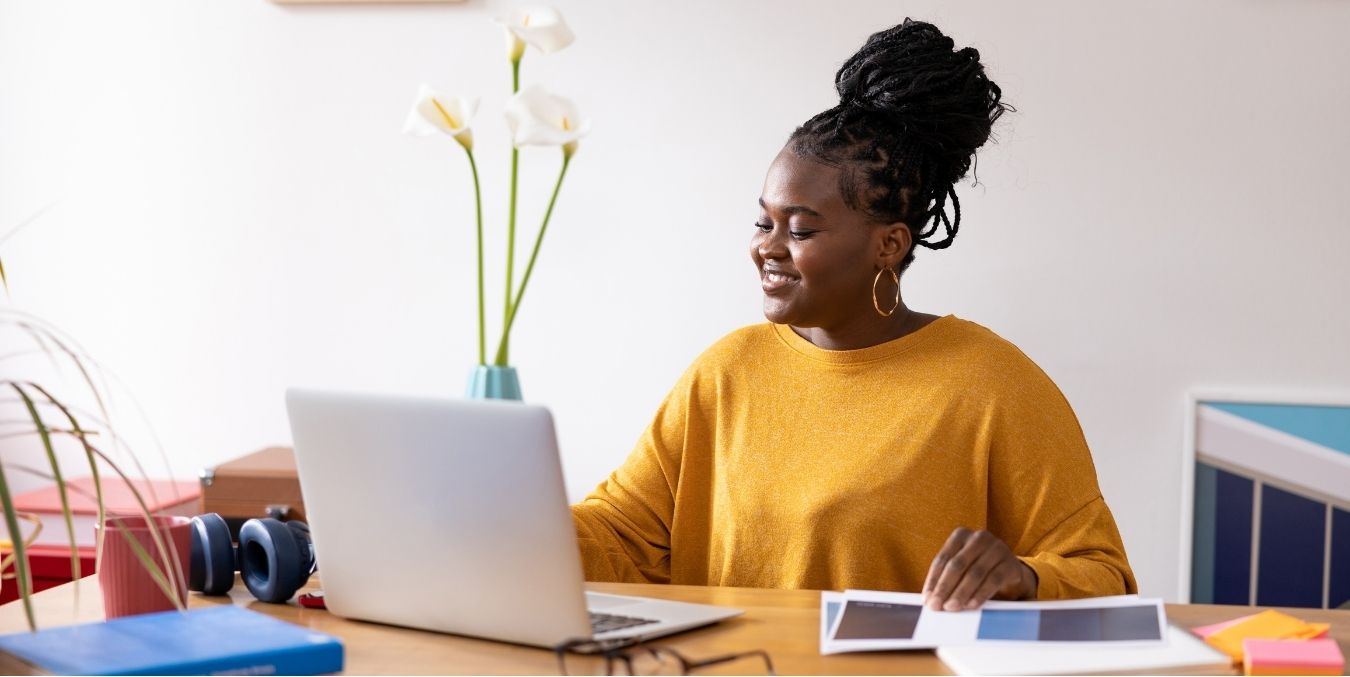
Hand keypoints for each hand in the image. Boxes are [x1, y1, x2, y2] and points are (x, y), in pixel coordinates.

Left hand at [921, 527, 1036, 610]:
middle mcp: (979, 538)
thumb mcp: (961, 568)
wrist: (1009, 570)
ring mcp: (997, 549)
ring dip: (961, 593)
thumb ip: (946, 578)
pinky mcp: (1010, 564)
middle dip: (944, 587)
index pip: (942, 559)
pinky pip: (993, 580)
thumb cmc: (977, 568)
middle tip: (936, 606)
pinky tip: (971, 605)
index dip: (933, 580)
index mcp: (961, 535)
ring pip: (975, 573)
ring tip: (952, 607)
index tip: (927, 599)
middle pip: (957, 565)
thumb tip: (930, 599)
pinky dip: (980, 594)